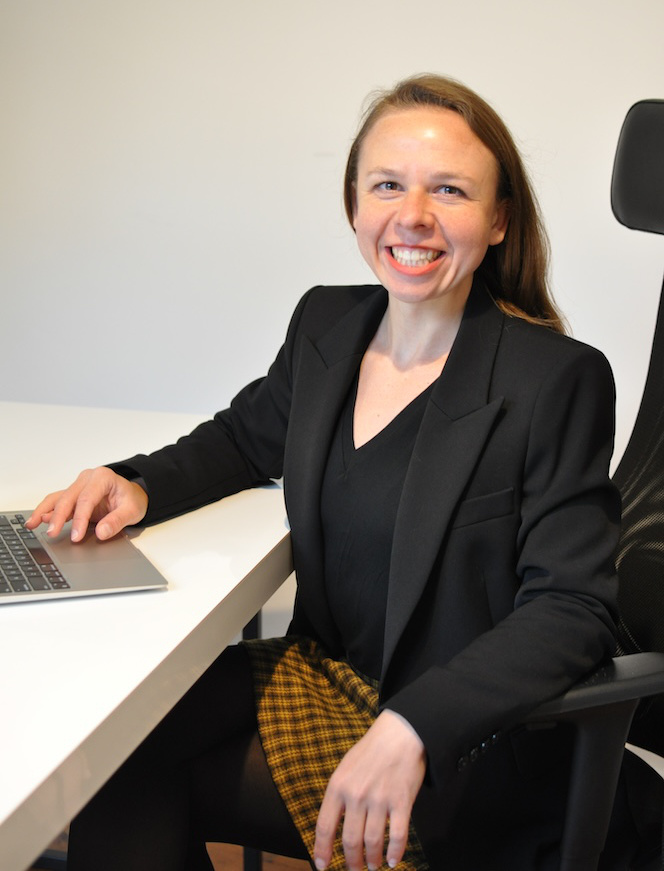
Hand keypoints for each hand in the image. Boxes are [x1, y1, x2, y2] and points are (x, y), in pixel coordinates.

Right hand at [25, 467, 148, 541]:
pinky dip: (46, 511)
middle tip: (52, 534)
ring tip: (32, 524)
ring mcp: (79, 486)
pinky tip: (37, 521)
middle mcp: (88, 478)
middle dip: (59, 517)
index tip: (76, 536)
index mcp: (103, 477)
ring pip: (58, 498)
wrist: (132, 496)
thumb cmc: (132, 500)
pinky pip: (57, 502)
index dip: (80, 519)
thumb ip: (117, 521)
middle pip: (69, 498)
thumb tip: (102, 532)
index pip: (87, 499)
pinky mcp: (74, 495)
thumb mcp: (132, 511)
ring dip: (45, 511)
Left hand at [314, 709, 425, 870]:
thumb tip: (333, 825)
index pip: (324, 826)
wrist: (400, 733)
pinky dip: (396, 852)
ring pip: (373, 842)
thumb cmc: (371, 750)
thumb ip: (339, 794)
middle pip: (350, 840)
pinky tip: (394, 860)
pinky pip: (398, 835)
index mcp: (338, 785)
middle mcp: (357, 795)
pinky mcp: (402, 801)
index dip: (322, 850)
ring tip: (373, 866)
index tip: (322, 866)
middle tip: (354, 869)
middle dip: (351, 862)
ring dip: (372, 860)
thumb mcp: (345, 767)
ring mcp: (380, 799)